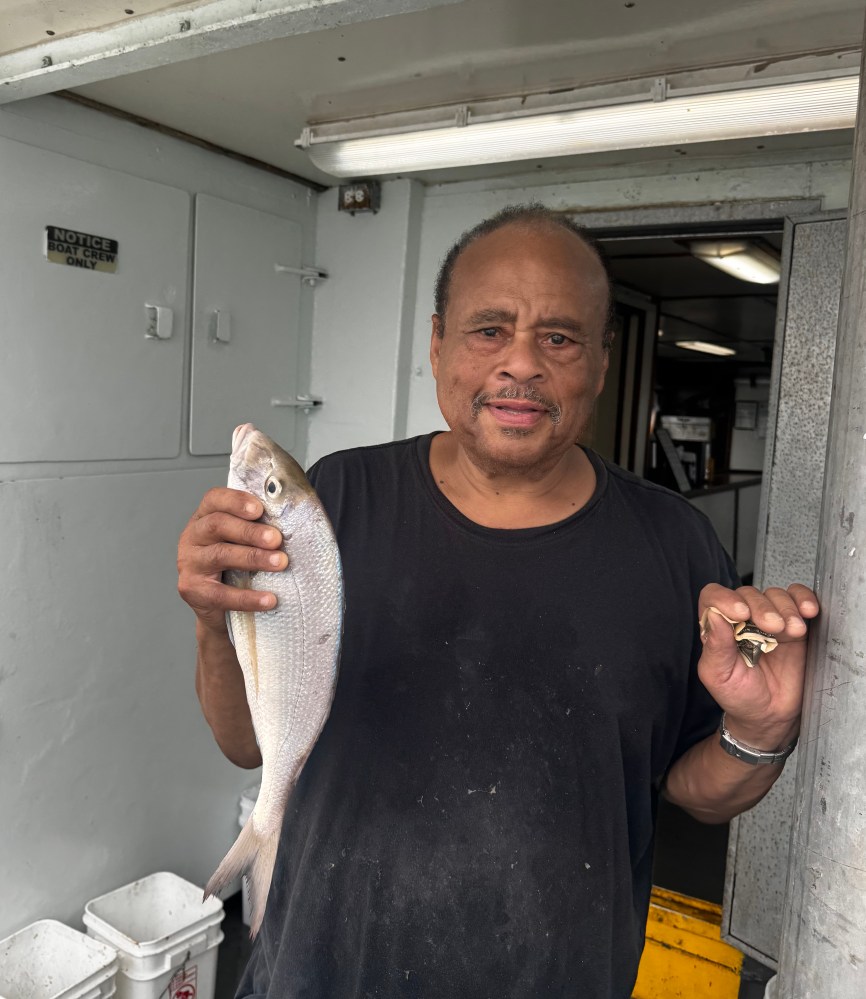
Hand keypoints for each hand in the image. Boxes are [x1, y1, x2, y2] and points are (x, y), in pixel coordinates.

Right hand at [177, 487, 287, 632]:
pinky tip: (269, 599)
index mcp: (204, 517)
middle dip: (250, 531)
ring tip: (280, 563)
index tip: (259, 509)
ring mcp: (190, 564)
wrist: (219, 610)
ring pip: (220, 555)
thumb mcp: (242, 542)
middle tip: (276, 539)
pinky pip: (221, 594)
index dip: (236, 501)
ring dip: (254, 558)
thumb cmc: (235, 567)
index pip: (214, 499)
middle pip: (218, 525)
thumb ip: (257, 528)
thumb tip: (292, 522)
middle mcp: (192, 537)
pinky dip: (247, 597)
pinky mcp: (193, 591)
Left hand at [697, 583, 818, 749]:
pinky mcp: (795, 625)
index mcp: (718, 627)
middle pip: (748, 594)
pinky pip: (799, 600)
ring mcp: (770, 620)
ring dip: (786, 608)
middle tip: (773, 627)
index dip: (725, 598)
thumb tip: (713, 615)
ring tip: (793, 631)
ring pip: (775, 595)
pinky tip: (808, 611)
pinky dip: (805, 599)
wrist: (771, 716)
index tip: (740, 613)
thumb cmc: (739, 696)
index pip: (714, 597)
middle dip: (762, 607)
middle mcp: (743, 619)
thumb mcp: (719, 676)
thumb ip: (715, 646)